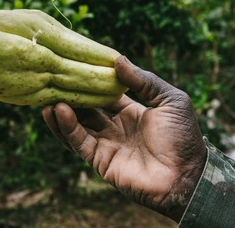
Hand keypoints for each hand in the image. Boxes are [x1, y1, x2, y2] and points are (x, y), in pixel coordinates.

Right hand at [41, 56, 206, 221]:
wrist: (187, 176)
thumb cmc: (183, 137)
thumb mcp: (169, 100)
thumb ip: (144, 80)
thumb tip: (118, 59)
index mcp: (132, 112)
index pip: (104, 94)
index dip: (91, 82)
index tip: (76, 65)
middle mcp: (116, 127)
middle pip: (87, 108)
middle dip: (71, 95)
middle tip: (54, 78)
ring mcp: (107, 144)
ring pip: (77, 125)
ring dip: (62, 111)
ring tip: (47, 95)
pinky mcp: (100, 160)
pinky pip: (79, 141)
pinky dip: (67, 127)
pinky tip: (58, 110)